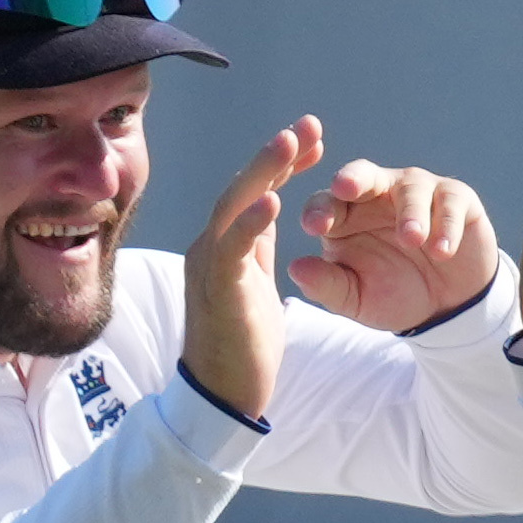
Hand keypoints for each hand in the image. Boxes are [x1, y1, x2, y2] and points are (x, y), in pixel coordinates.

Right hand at [178, 113, 322, 420]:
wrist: (223, 397)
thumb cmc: (241, 347)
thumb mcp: (255, 286)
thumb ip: (256, 249)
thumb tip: (267, 214)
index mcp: (225, 246)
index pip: (254, 192)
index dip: (281, 163)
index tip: (313, 141)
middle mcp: (211, 247)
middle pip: (242, 187)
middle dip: (275, 154)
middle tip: (308, 125)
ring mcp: (209, 266)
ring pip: (233, 206)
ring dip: (262, 172)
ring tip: (290, 141)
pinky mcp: (216, 290)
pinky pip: (231, 249)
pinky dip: (251, 222)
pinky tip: (275, 200)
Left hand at [287, 159, 499, 332]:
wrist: (448, 307)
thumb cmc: (395, 295)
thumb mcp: (358, 299)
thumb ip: (327, 285)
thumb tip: (294, 269)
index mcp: (345, 213)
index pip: (325, 202)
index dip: (319, 211)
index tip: (314, 227)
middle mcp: (378, 193)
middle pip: (362, 174)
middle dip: (353, 178)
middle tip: (345, 187)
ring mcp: (418, 191)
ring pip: (410, 189)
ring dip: (410, 213)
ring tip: (412, 240)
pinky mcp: (456, 199)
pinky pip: (450, 202)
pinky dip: (445, 225)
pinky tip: (442, 250)